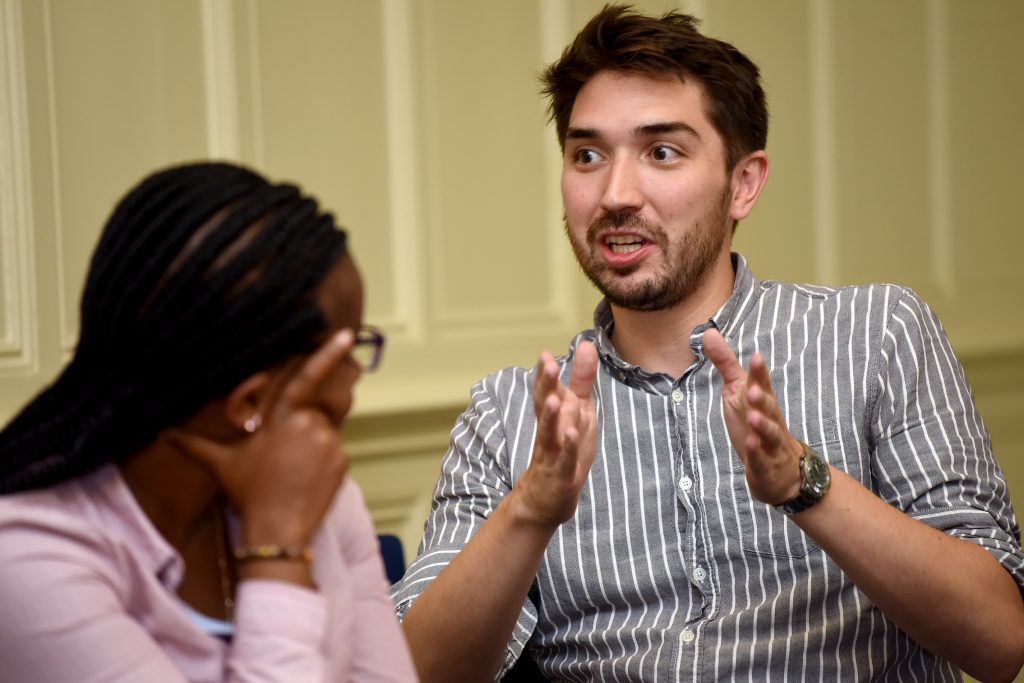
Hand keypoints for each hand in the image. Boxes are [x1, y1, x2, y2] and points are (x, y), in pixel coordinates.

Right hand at [164, 329, 354, 546]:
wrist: (277, 532)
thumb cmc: (248, 493)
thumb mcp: (221, 464)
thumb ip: (193, 443)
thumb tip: (161, 432)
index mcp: (284, 416)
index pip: (306, 378)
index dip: (326, 353)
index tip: (345, 334)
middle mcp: (312, 424)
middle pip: (310, 414)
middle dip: (298, 429)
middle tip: (282, 459)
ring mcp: (331, 444)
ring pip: (323, 434)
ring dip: (310, 445)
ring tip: (291, 472)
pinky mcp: (344, 462)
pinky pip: (335, 453)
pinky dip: (323, 462)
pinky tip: (305, 480)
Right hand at [513, 341, 598, 528]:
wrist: (544, 499)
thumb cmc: (563, 450)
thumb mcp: (576, 412)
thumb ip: (581, 380)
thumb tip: (586, 345)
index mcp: (552, 417)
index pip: (545, 392)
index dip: (545, 374)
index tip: (545, 353)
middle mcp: (548, 433)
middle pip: (544, 406)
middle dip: (546, 385)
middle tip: (548, 363)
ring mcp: (553, 454)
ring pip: (550, 432)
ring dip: (552, 416)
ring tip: (555, 398)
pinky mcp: (561, 475)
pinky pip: (565, 459)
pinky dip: (569, 447)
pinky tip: (573, 434)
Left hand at [703, 328, 802, 504]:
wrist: (782, 469)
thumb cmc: (756, 422)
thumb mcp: (738, 391)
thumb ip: (726, 363)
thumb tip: (709, 332)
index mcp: (762, 400)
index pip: (762, 384)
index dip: (759, 372)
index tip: (756, 356)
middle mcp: (769, 419)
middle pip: (769, 407)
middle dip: (761, 398)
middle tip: (752, 389)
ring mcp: (769, 443)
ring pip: (769, 433)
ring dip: (762, 425)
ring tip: (753, 416)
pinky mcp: (764, 465)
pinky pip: (761, 459)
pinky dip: (757, 452)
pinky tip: (750, 445)